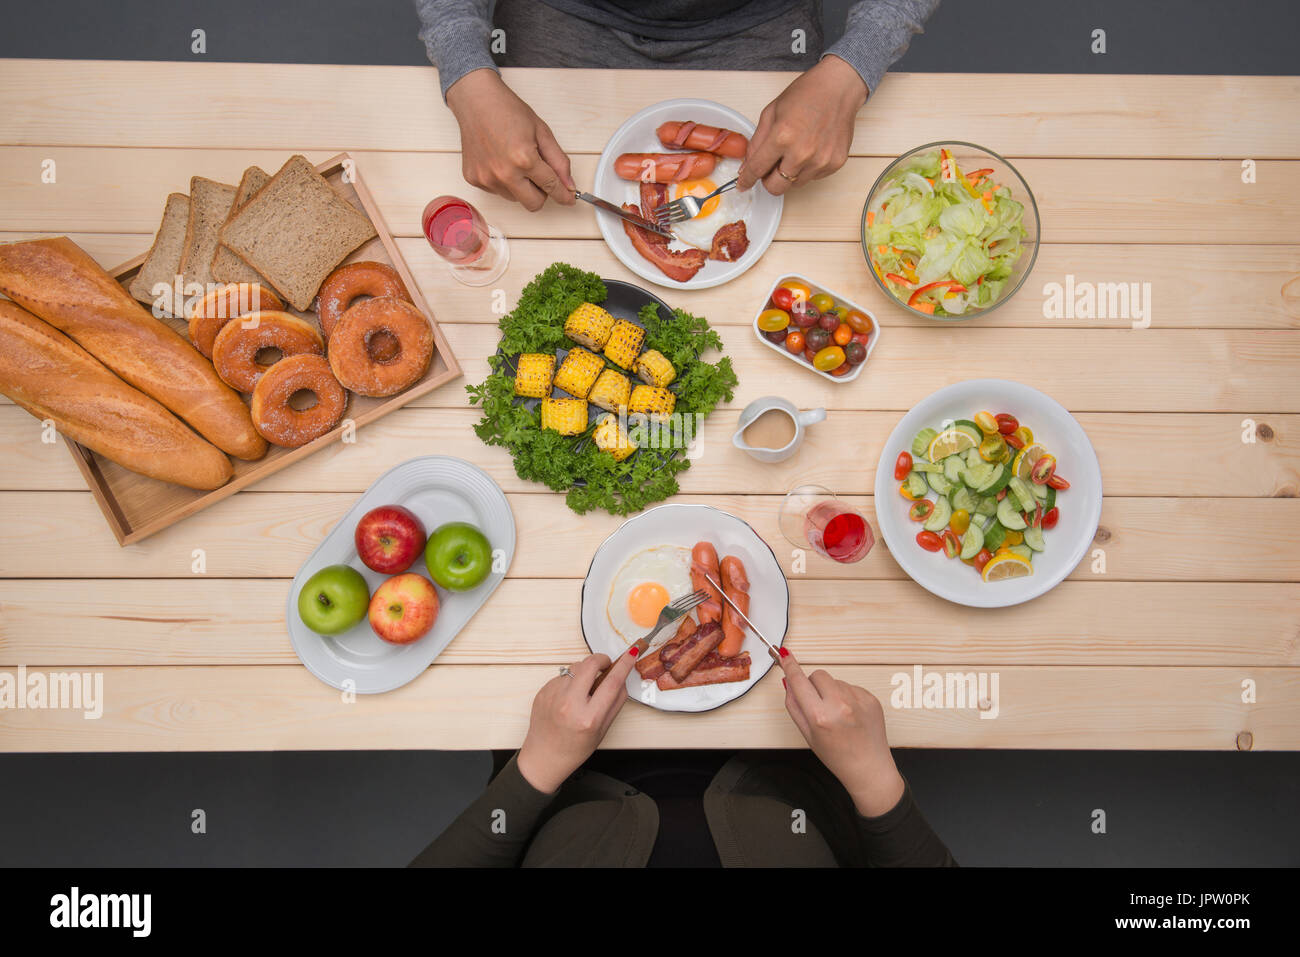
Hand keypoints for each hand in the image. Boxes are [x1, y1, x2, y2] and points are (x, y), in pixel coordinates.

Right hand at [445, 69, 575, 210]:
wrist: (476, 101)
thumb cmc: (507, 111)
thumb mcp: (542, 132)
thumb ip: (559, 161)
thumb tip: (569, 184)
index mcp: (523, 159)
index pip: (551, 187)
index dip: (563, 194)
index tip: (569, 199)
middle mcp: (504, 173)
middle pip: (534, 204)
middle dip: (542, 193)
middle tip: (539, 173)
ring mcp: (486, 179)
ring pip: (515, 198)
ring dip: (521, 186)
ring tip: (515, 160)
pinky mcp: (474, 180)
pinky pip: (498, 191)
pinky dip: (504, 182)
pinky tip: (500, 160)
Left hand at [516, 649, 637, 793]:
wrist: (544, 757)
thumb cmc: (575, 748)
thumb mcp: (603, 729)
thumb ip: (615, 702)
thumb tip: (622, 676)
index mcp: (588, 717)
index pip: (612, 682)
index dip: (624, 665)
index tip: (630, 654)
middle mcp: (569, 704)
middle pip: (590, 664)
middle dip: (601, 660)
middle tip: (605, 666)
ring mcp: (553, 696)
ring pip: (575, 667)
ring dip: (584, 672)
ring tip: (583, 691)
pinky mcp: (542, 692)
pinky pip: (562, 676)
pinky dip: (569, 682)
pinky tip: (567, 699)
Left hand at [737, 55, 868, 195]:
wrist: (839, 87)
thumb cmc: (806, 94)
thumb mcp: (771, 112)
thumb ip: (756, 143)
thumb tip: (747, 167)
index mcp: (782, 136)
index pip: (757, 169)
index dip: (746, 179)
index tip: (743, 184)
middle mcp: (802, 153)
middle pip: (775, 187)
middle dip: (768, 180)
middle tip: (770, 166)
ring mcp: (820, 161)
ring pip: (794, 185)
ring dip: (789, 173)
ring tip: (795, 150)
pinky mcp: (834, 164)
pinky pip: (812, 178)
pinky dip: (807, 169)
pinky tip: (811, 148)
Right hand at [779, 650, 904, 816]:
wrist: (868, 767)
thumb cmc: (836, 755)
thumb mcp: (807, 734)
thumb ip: (794, 706)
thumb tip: (788, 681)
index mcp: (820, 716)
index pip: (799, 681)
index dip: (790, 666)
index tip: (784, 655)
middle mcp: (840, 705)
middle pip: (818, 675)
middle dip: (813, 684)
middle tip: (817, 704)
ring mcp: (858, 700)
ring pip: (835, 681)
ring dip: (831, 691)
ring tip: (838, 715)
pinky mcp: (871, 698)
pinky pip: (851, 687)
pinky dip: (847, 696)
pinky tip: (851, 715)